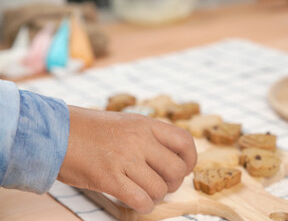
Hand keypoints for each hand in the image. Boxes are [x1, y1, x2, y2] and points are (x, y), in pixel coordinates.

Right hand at [58, 106, 196, 212]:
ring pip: (160, 188)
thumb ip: (149, 137)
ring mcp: (124, 159)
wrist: (55, 133)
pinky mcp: (109, 178)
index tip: (183, 168)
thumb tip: (171, 159)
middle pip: (176, 169)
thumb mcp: (126, 123)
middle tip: (161, 184)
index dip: (190, 159)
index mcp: (145, 124)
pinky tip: (137, 203)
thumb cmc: (91, 131)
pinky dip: (144, 206)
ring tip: (145, 192)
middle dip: (173, 183)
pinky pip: (141, 200)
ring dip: (156, 196)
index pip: (184, 141)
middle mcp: (139, 140)